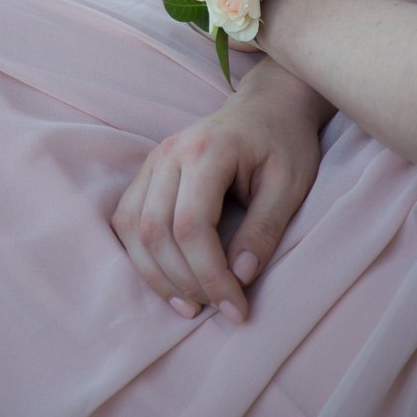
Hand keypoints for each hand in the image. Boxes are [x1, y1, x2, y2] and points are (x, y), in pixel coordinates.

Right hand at [111, 61, 325, 323]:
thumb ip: (264, 230)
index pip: (191, 225)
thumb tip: (240, 277)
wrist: (266, 107)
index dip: (210, 275)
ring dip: (156, 275)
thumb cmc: (283, 143)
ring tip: (191, 305)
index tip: (238, 308)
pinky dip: (142, 256)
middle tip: (218, 309)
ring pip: (131, 228)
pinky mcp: (146, 172)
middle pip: (155, 230)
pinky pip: (126, 220)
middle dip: (183, 281)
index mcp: (205, 150)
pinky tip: (169, 280)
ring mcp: (151, 160)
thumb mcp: (290, 185)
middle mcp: (168, 153)